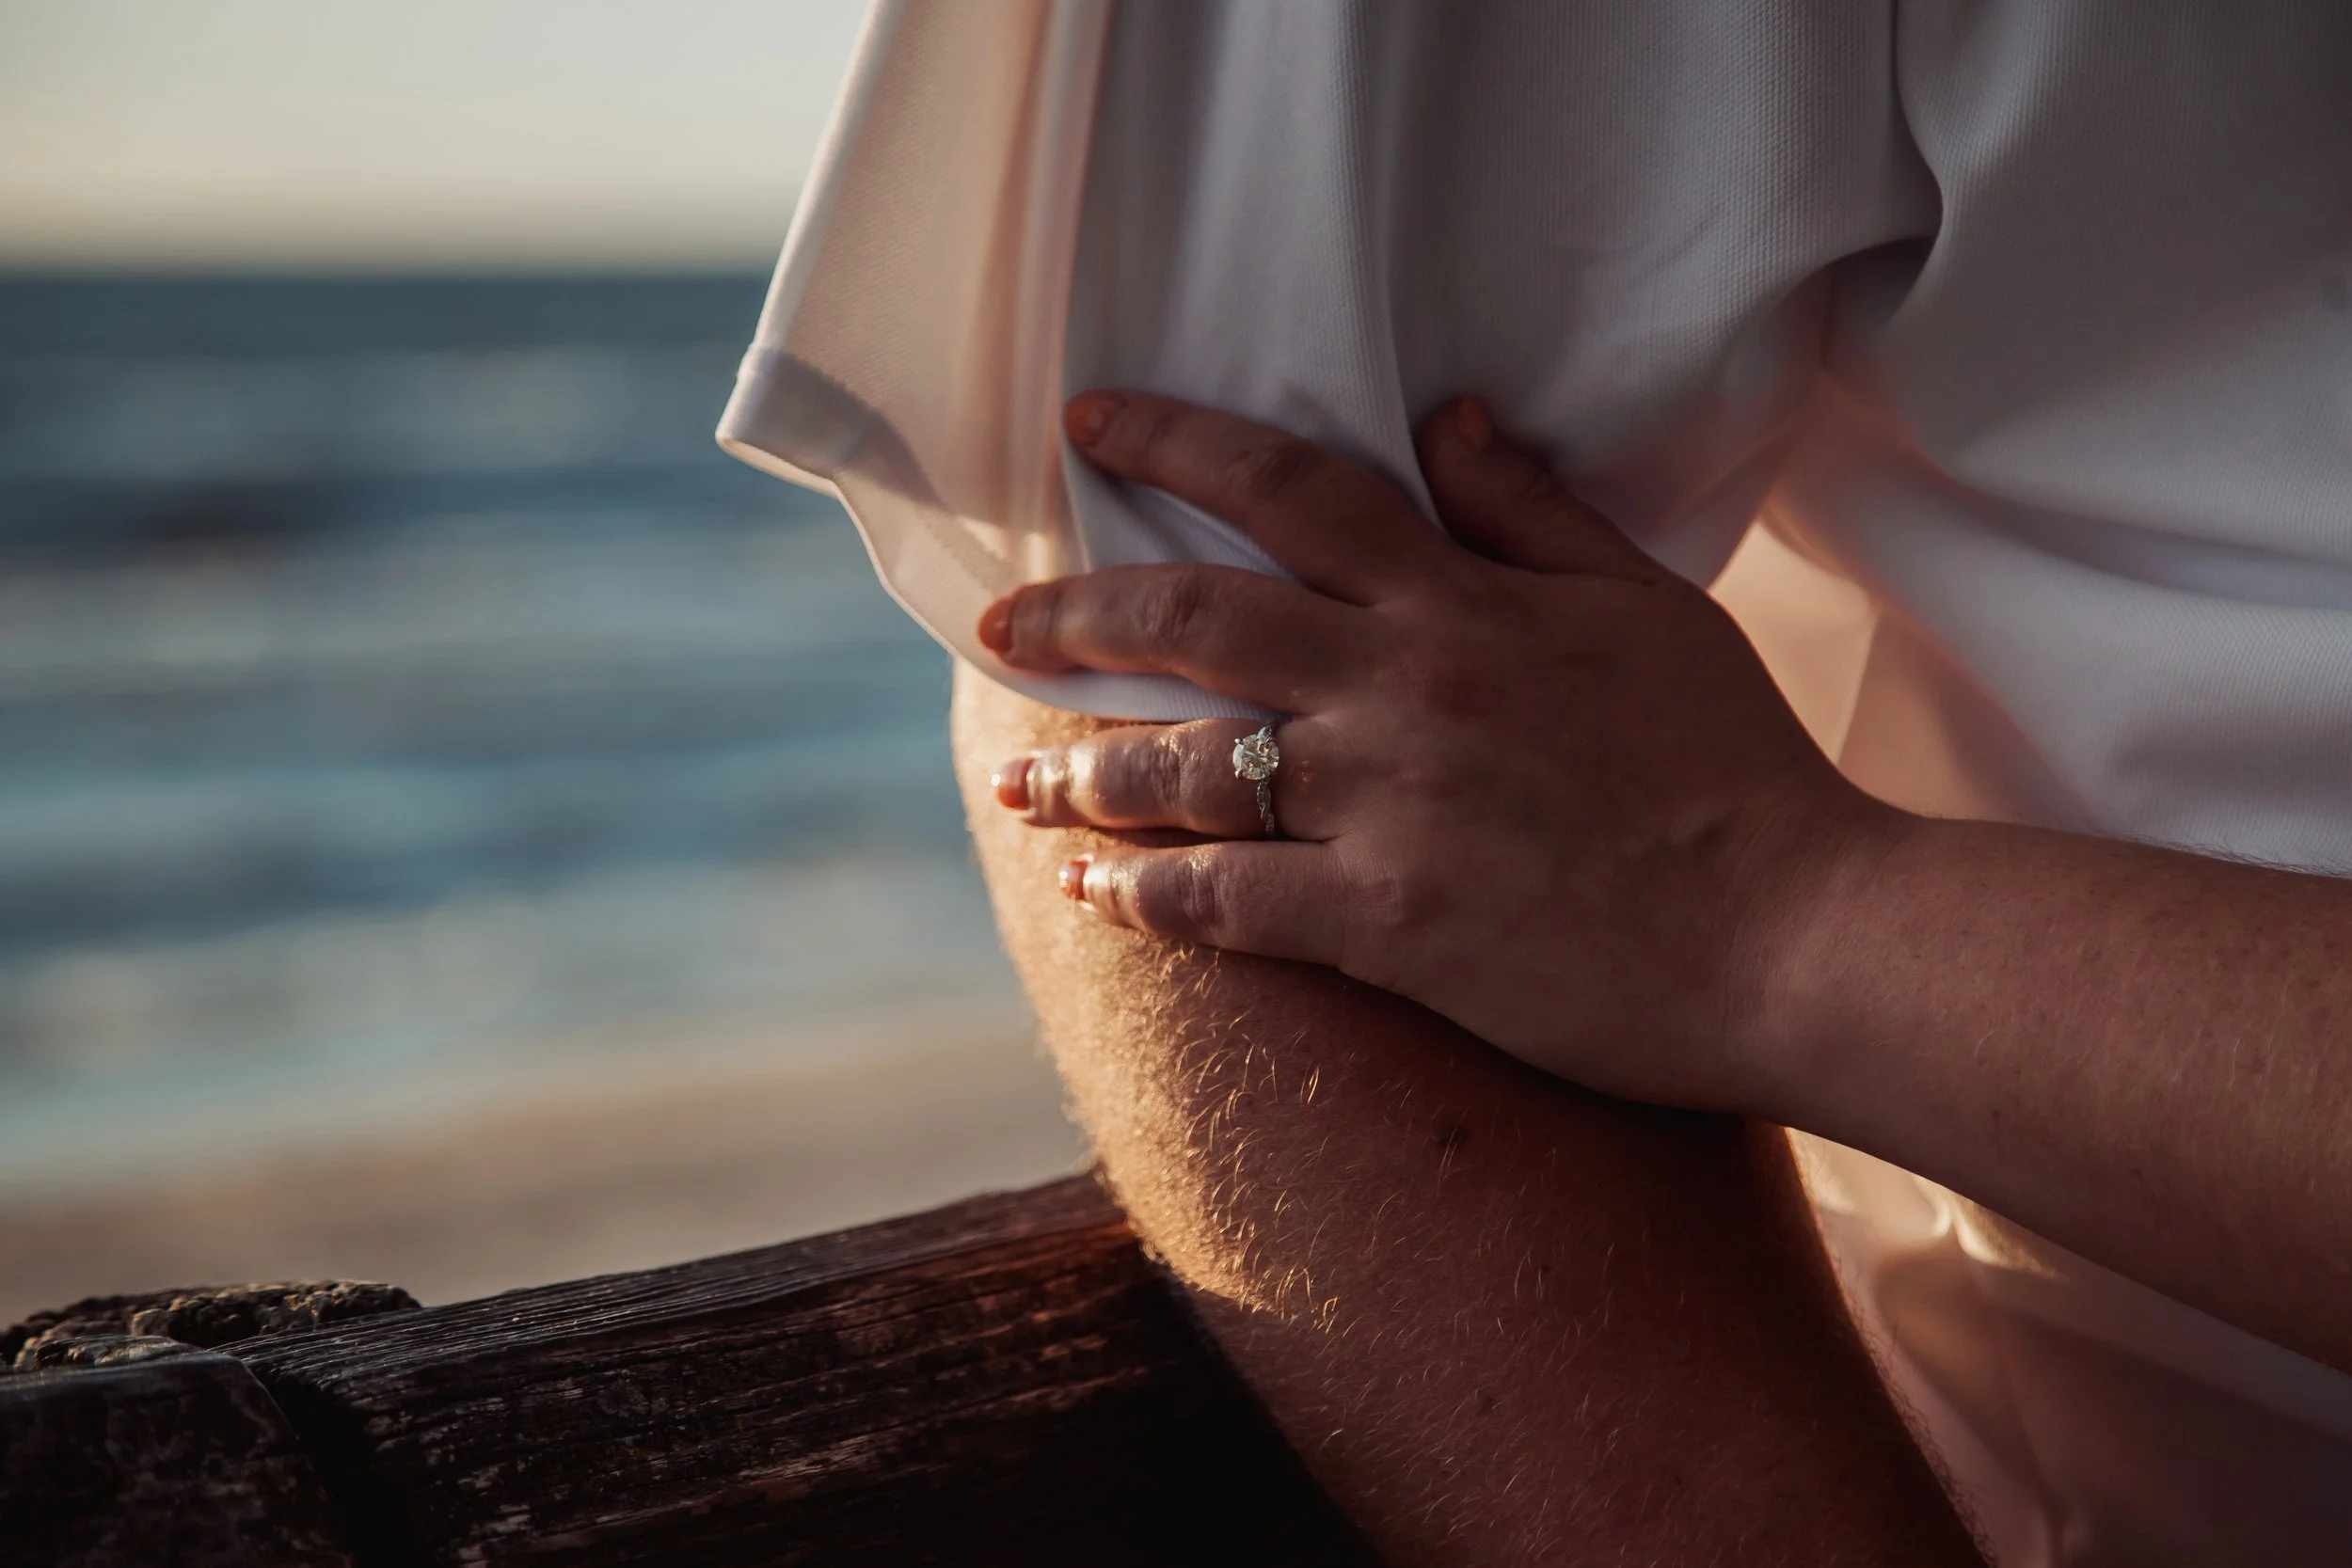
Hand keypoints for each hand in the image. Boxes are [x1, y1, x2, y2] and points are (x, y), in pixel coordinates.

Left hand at [977, 390, 1902, 1111]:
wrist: (1797, 936)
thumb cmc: (1733, 770)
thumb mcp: (1651, 608)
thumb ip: (1536, 512)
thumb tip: (1448, 418)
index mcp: (1463, 601)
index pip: (1289, 487)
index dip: (1172, 442)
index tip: (1085, 427)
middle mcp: (1404, 689)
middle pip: (1191, 620)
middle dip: (1071, 615)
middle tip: (999, 627)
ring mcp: (1389, 809)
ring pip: (1184, 768)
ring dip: (1079, 771)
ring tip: (1017, 780)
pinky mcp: (1389, 925)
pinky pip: (1226, 902)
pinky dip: (1144, 894)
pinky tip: (1093, 890)